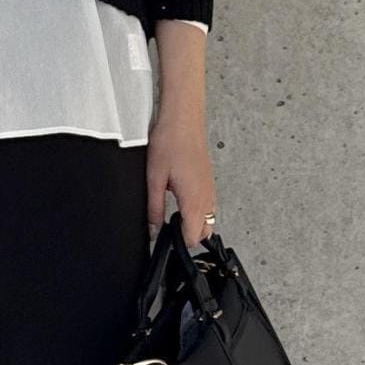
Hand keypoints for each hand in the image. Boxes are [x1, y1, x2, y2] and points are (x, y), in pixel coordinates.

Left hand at [145, 105, 216, 246]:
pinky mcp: (209, 182)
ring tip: (173, 217)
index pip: (193, 238)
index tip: (165, 241)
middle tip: (167, 230)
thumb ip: (154, 209)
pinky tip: (181, 203)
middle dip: (187, 237)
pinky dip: (197, 212)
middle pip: (203, 233)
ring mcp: (210, 190)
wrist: (183, 120)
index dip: (178, 244)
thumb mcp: (154, 179)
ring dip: (193, 224)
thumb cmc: (170, 143)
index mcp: (194, 201)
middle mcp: (207, 198)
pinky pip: (208, 207)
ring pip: (208, 220)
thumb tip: (153, 230)